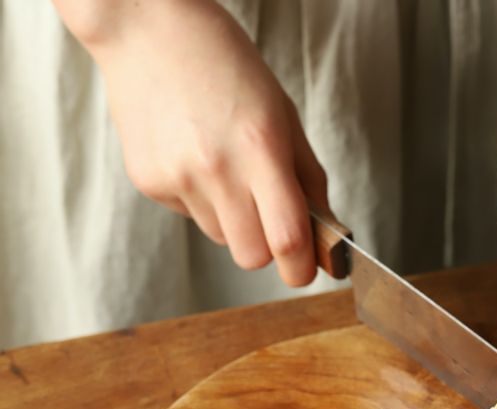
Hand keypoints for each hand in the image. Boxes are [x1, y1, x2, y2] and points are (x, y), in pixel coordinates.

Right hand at [82, 0, 326, 284]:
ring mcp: (178, 178)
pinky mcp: (149, 182)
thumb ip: (308, 180)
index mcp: (260, 148)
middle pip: (252, 257)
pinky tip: (194, 157)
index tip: (307, 269)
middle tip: (270, 222)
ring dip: (234, 221)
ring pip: (221, 239)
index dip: (303, 268)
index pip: (288, 240)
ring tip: (225, 169)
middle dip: (268, 250)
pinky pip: (190, 216)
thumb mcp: (283, 115)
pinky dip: (201, 200)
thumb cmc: (225, 65)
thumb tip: (327, 233)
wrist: (146, 28)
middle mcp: (217, 168)